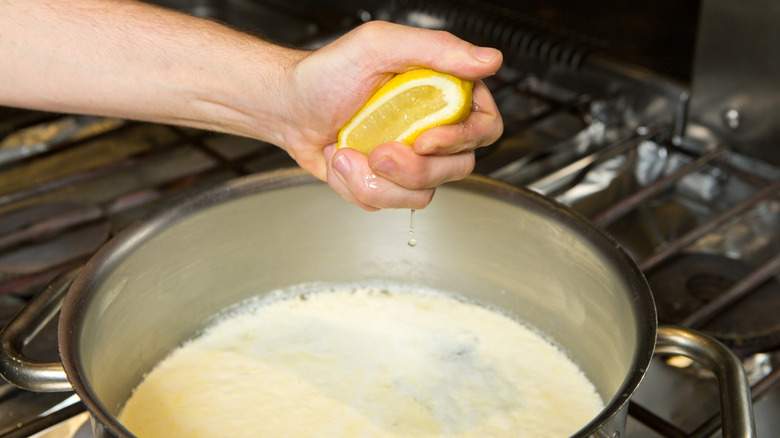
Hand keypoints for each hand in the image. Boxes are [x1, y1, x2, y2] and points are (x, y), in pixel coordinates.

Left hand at [278, 21, 503, 210]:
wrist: (288, 108)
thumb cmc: (326, 74)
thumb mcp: (378, 46)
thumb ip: (436, 49)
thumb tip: (488, 60)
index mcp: (442, 92)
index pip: (484, 125)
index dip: (461, 140)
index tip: (424, 138)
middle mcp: (432, 127)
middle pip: (458, 167)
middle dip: (412, 168)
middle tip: (377, 150)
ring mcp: (410, 159)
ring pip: (423, 193)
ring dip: (378, 180)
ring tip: (348, 153)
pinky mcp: (388, 182)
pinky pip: (390, 202)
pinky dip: (359, 187)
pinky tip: (344, 161)